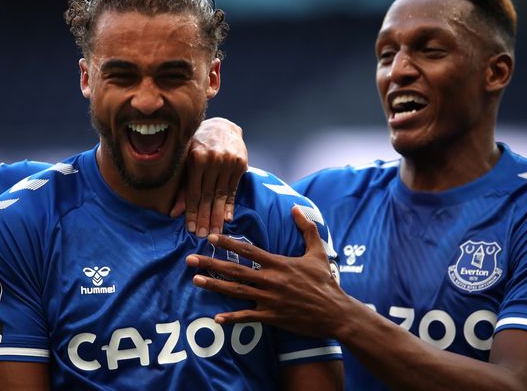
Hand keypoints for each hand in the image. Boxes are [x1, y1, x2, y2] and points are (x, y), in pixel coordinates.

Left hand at [172, 117, 246, 236]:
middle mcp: (213, 159)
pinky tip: (227, 218)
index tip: (190, 229)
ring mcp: (228, 161)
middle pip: (207, 196)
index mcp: (196, 157)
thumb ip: (182, 187)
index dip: (191, 212)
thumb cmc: (199, 145)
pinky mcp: (241, 163)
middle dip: (204, 218)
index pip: (193, 191)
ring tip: (214, 232)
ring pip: (221, 195)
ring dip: (217, 216)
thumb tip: (173, 213)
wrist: (223, 126)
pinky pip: (233, 189)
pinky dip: (229, 204)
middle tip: (201, 236)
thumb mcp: (186, 161)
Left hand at [186, 206, 344, 336]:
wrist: (336, 312)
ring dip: (214, 286)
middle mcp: (271, 280)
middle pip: (235, 270)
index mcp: (279, 263)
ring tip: (195, 281)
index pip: (248, 250)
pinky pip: (248, 317)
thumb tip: (296, 207)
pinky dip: (232, 317)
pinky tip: (216, 318)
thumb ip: (306, 228)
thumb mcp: (318, 251)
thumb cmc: (326, 281)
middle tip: (190, 260)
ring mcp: (270, 299)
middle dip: (210, 264)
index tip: (210, 238)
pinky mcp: (272, 317)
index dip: (228, 243)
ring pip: (236, 291)